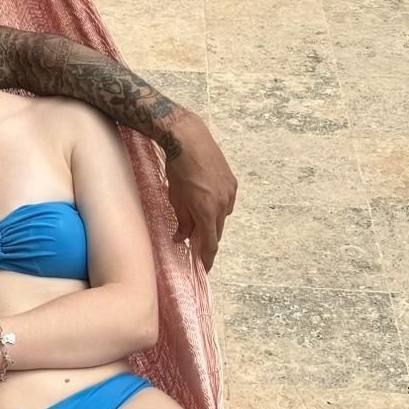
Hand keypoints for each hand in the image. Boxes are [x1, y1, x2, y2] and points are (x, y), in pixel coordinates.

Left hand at [165, 112, 236, 270]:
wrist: (189, 140)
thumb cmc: (177, 170)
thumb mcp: (175, 199)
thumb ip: (182, 222)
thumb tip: (182, 239)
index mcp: (207, 212)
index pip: (210, 244)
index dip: (207, 259)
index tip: (203, 268)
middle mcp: (223, 204)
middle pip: (217, 231)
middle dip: (207, 239)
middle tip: (195, 244)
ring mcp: (230, 193)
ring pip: (222, 217)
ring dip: (212, 221)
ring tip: (197, 215)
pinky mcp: (232, 182)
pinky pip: (226, 202)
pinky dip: (217, 206)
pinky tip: (205, 199)